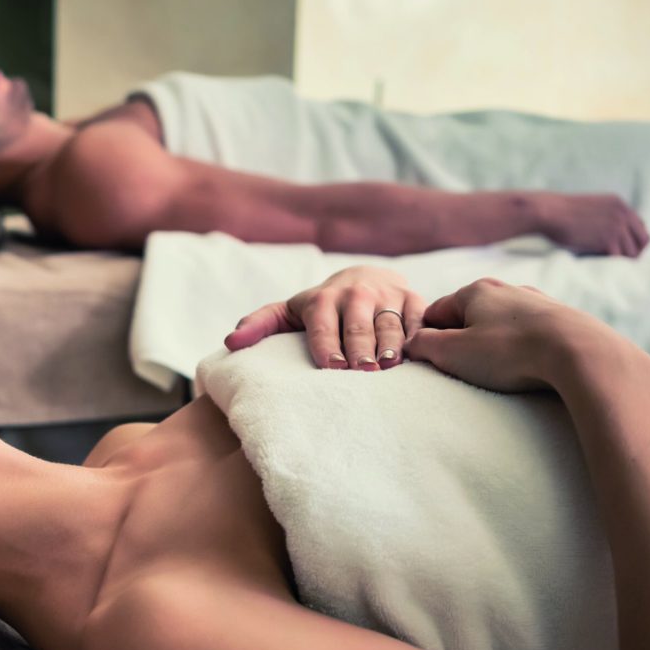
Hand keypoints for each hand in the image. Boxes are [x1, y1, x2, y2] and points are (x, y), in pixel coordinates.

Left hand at [224, 265, 426, 369]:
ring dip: (390, 344)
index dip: (327, 344)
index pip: (323, 324)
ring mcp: (387, 296)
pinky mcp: (414, 300)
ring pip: (389, 323)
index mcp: (322, 300)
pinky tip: (418, 353)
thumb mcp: (287, 312)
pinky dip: (419, 335)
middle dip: (359, 347)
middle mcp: (355, 295)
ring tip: (389, 366)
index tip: (331, 366)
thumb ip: (259, 325)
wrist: (365, 278)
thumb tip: (230, 343)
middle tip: (362, 371)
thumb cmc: (319, 308)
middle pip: (357, 325)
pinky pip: (419, 318)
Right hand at [403, 278, 620, 392]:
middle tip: (464, 370)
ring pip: (500, 325)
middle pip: (469, 317)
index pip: (435, 313)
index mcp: (474, 291)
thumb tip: (412, 343)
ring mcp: (536, 302)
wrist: (579, 353)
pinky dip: (521, 349)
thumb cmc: (511, 352)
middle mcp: (505, 289)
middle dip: (461, 342)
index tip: (430, 361)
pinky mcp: (561, 320)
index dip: (427, 338)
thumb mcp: (453, 352)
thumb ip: (423, 345)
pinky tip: (527, 366)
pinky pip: (528, 334)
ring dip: (493, 346)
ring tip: (499, 372)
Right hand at [541, 193, 649, 257]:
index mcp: (619, 204)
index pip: (640, 226)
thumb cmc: (560, 213)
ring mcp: (617, 227)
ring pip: (632, 252)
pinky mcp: (608, 240)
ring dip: (620, 259)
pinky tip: (600, 263)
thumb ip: (605, 217)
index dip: (633, 239)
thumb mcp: (590, 208)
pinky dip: (611, 264)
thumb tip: (609, 236)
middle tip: (619, 260)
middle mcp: (623, 214)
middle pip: (643, 240)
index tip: (623, 248)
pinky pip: (619, 258)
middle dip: (633, 251)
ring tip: (606, 262)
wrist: (549, 212)